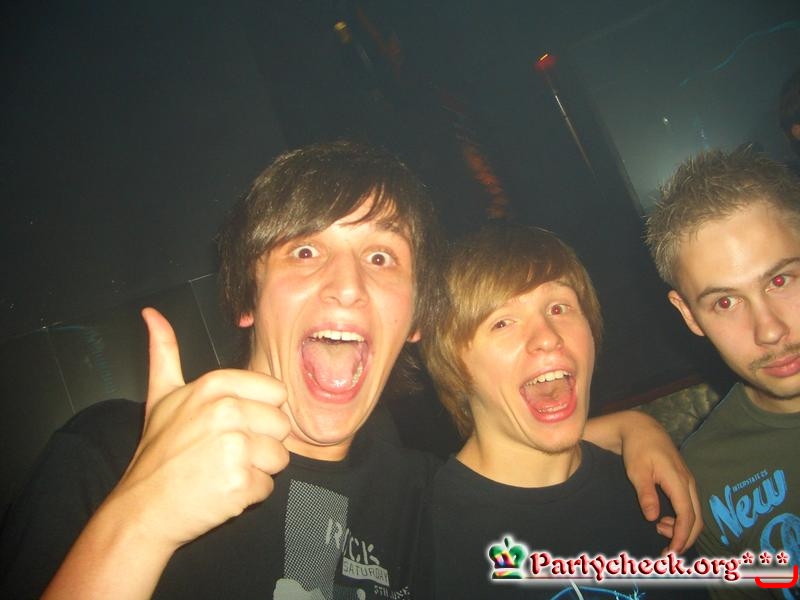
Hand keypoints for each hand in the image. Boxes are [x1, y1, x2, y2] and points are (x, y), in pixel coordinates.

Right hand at [43, 308, 291, 598]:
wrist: (141, 510)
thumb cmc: (157, 453)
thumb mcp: (161, 396)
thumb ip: (164, 352)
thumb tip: (152, 313)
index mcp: (215, 385)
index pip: (276, 394)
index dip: (259, 414)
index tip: (231, 427)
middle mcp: (227, 411)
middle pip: (282, 426)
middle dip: (261, 444)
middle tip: (224, 453)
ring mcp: (234, 447)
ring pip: (280, 457)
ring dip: (257, 470)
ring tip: (222, 471)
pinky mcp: (240, 483)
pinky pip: (269, 486)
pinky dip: (249, 494)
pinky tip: (222, 491)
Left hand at [619, 412, 701, 553]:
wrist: (642, 429)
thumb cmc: (638, 449)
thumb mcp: (637, 471)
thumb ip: (646, 494)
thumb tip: (653, 518)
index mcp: (678, 481)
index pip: (687, 515)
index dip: (682, 535)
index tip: (671, 551)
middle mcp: (688, 483)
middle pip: (696, 517)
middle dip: (685, 537)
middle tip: (668, 551)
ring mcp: (688, 482)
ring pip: (694, 512)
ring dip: (682, 528)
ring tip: (659, 530)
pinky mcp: (684, 481)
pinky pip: (689, 505)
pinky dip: (681, 519)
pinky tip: (663, 521)